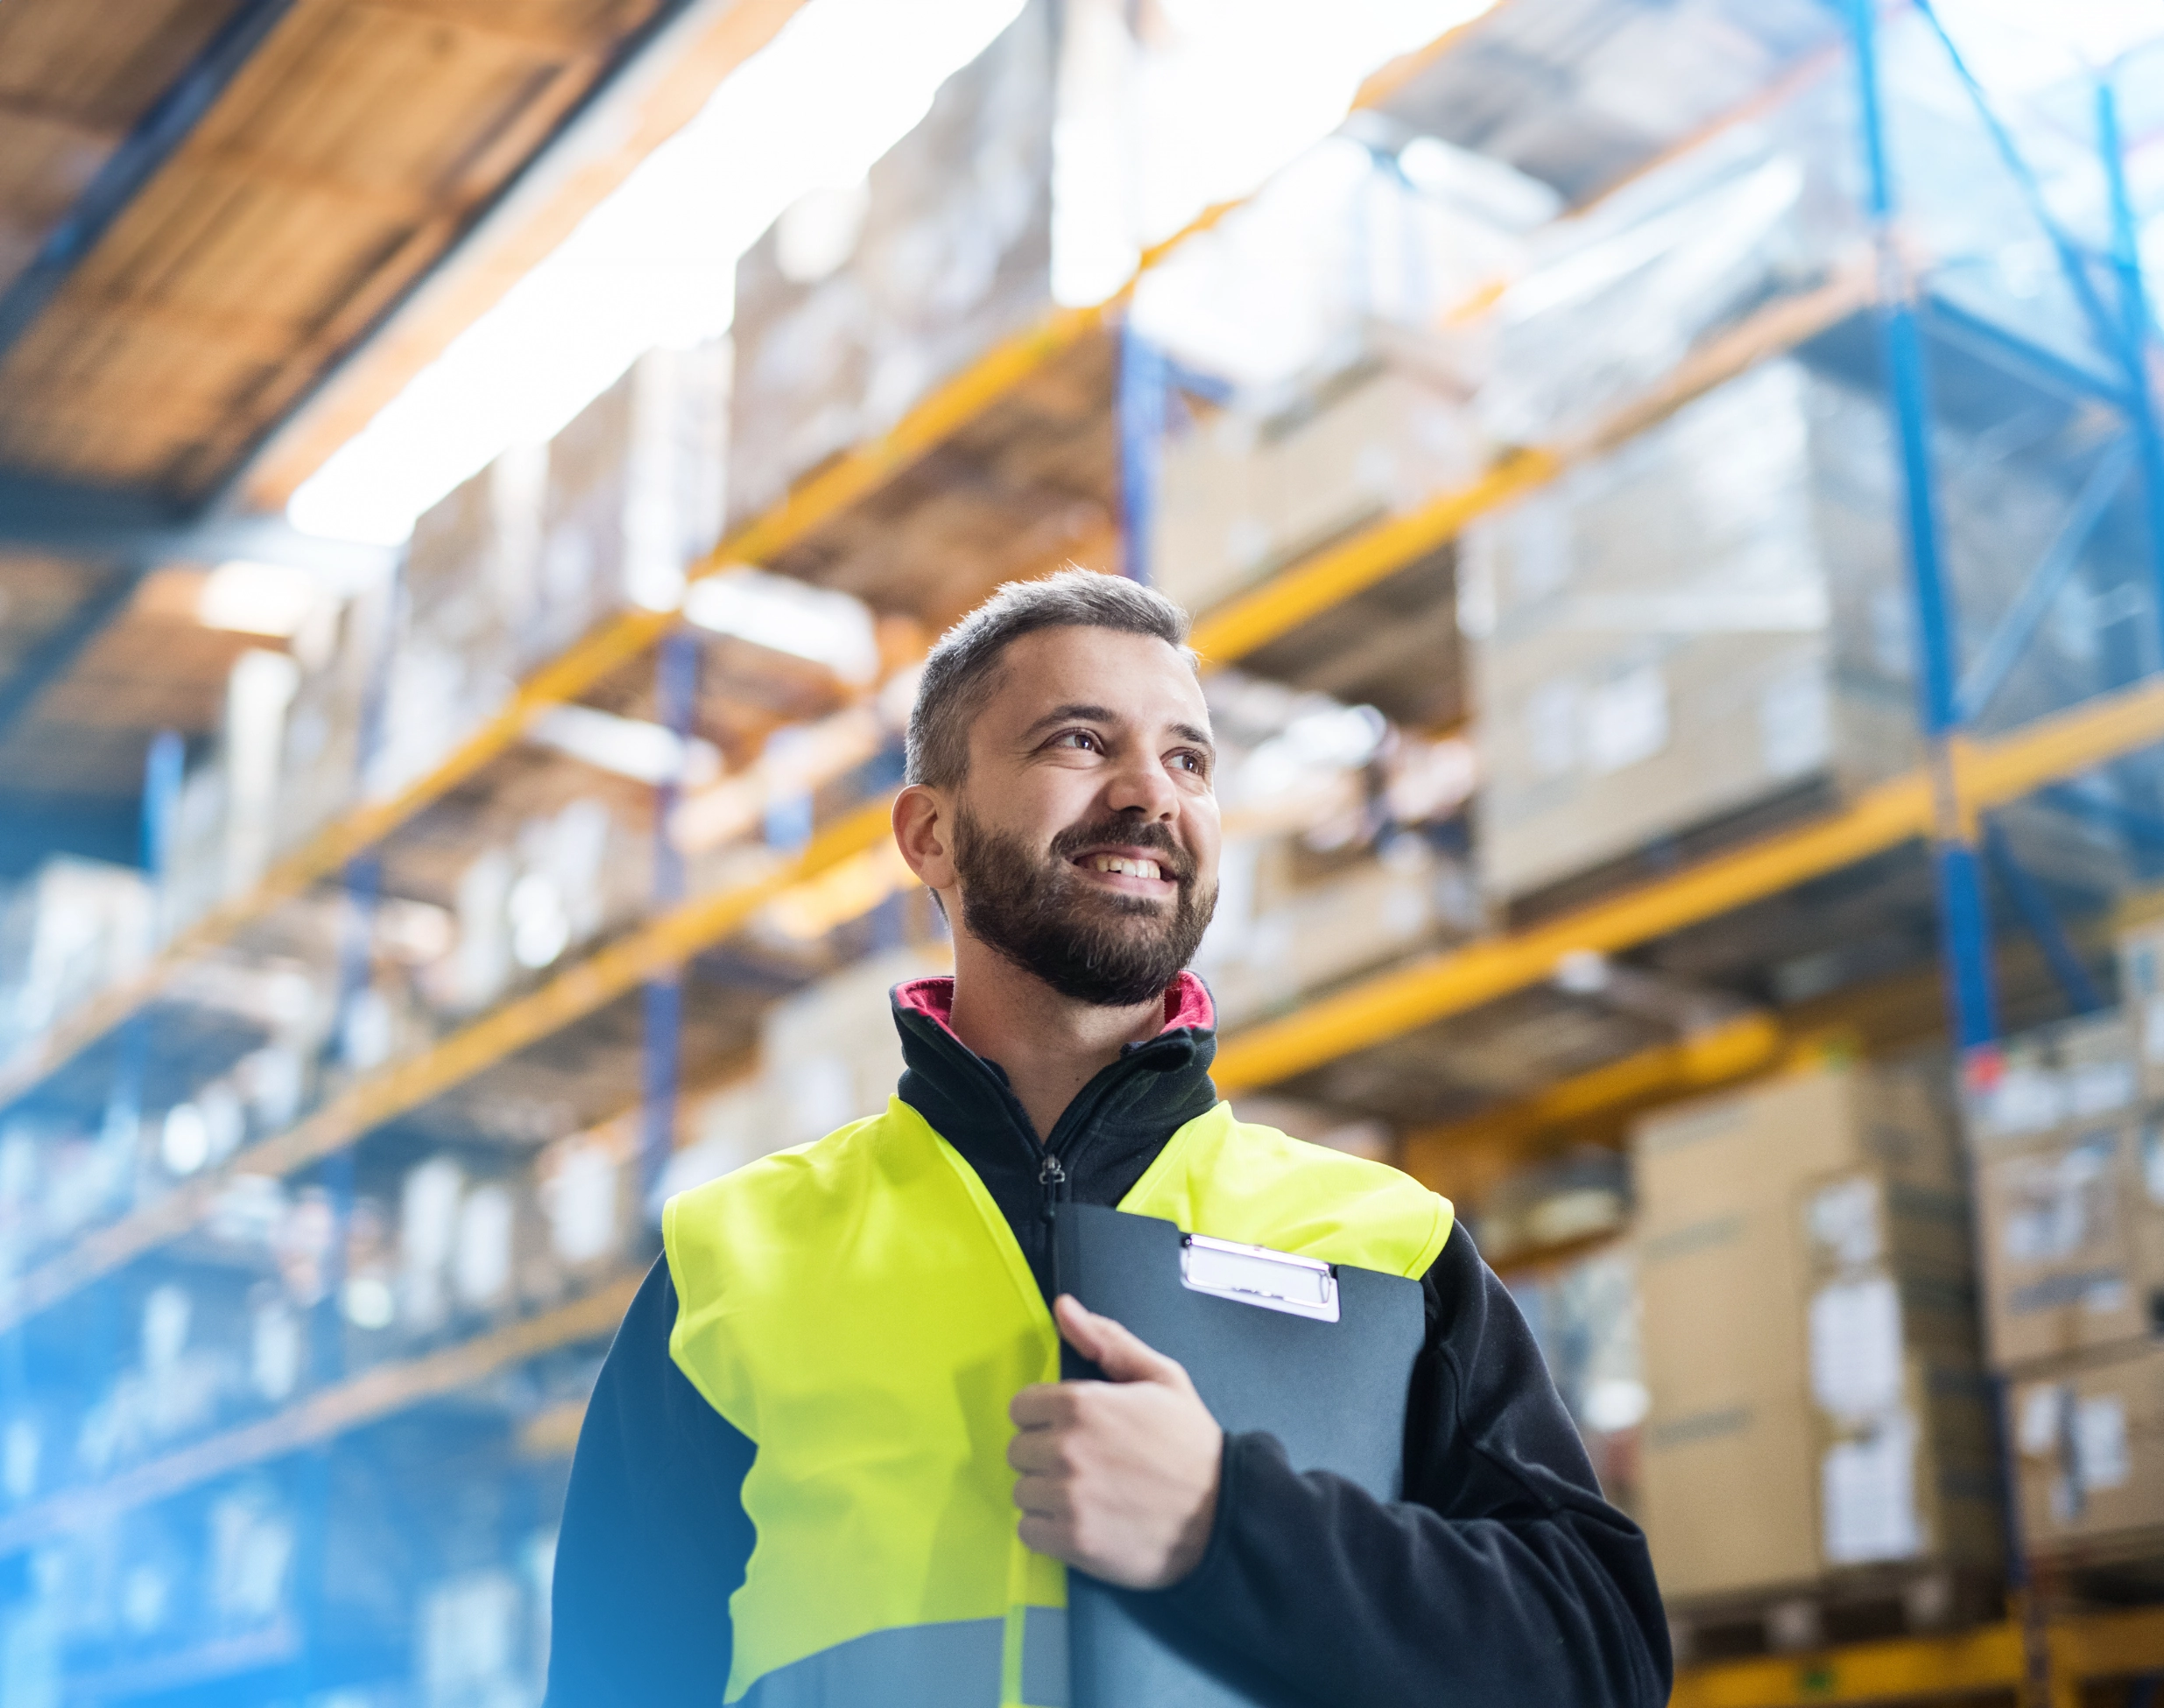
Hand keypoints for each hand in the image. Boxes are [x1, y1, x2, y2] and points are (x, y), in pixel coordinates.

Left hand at [1007, 1294, 1222, 1588]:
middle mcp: (1066, 1449)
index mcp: (1081, 1404)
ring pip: (1022, 1492)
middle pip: (1018, 1450)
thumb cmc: (1191, 1446)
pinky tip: (1081, 1523)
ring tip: (1086, 1496)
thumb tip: (1064, 1307)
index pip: (1021, 1407)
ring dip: (1046, 1495)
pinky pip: (1027, 1532)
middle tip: (1086, 1465)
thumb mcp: (1161, 1377)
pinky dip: (1048, 1531)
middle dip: (1045, 1456)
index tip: (1072, 1431)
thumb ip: (1107, 1340)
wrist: (1224, 1514)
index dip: (1046, 1418)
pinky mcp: (1072, 1540)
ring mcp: (1067, 1497)